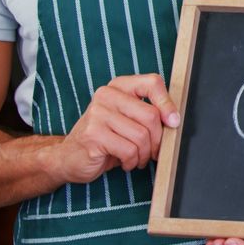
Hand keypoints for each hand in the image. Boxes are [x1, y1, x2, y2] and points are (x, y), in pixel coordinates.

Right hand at [51, 74, 178, 183]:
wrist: (68, 157)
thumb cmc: (105, 138)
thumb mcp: (128, 119)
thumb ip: (148, 113)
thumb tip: (175, 120)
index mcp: (119, 86)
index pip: (152, 83)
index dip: (168, 103)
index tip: (174, 122)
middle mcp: (106, 95)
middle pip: (151, 116)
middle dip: (158, 139)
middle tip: (154, 151)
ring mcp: (97, 114)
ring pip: (141, 136)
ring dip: (145, 154)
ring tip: (138, 158)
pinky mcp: (93, 134)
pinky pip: (129, 150)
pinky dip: (132, 161)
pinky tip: (125, 162)